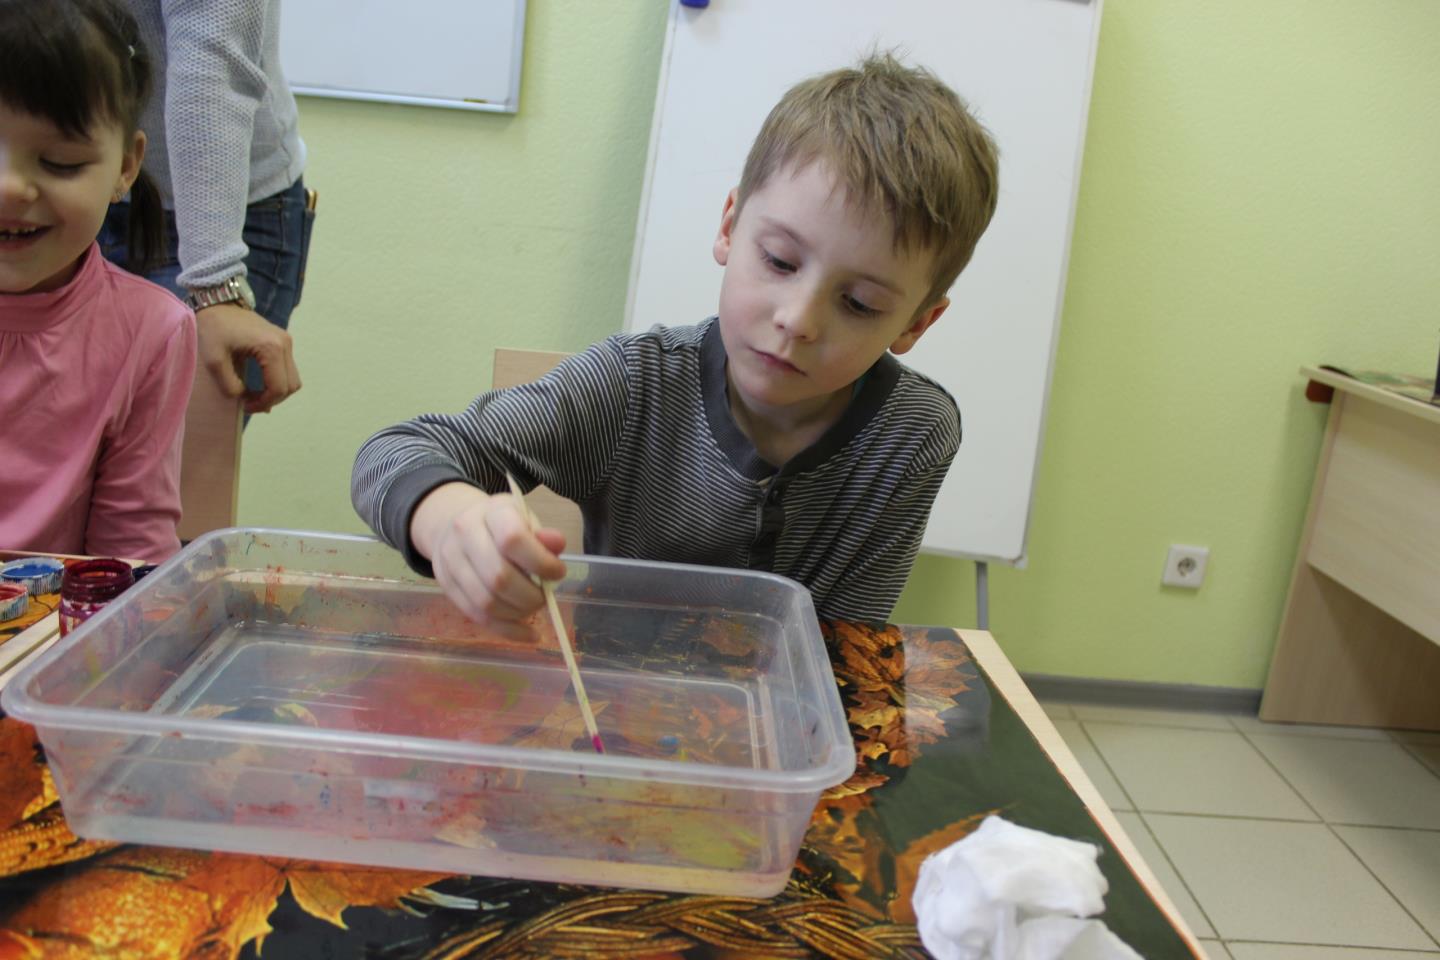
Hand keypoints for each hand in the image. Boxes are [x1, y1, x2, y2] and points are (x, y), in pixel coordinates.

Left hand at [195, 302, 301, 413]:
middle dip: (272, 400)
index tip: (245, 406)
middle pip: (291, 385)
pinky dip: (277, 381)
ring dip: (276, 392)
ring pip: (292, 379)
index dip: (264, 403)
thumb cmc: (213, 328)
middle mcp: (285, 344)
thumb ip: (229, 385)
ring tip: (255, 395)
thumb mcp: (214, 361)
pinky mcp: (283, 341)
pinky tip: (260, 385)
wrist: (218, 302)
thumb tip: (243, 398)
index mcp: (271, 348)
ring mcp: (286, 342)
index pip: (278, 387)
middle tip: (250, 403)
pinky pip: (287, 369)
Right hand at [410, 482, 567, 641]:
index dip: (540, 562)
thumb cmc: (499, 524)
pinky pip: (477, 617)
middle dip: (530, 596)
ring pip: (486, 602)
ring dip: (518, 613)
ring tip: (534, 608)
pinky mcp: (446, 586)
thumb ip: (543, 535)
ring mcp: (450, 561)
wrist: (454, 524)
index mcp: (491, 512)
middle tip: (545, 597)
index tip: (557, 573)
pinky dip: (507, 630)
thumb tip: (557, 545)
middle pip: (498, 577)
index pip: (513, 539)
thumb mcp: (524, 520)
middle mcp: (464, 534)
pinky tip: (528, 633)